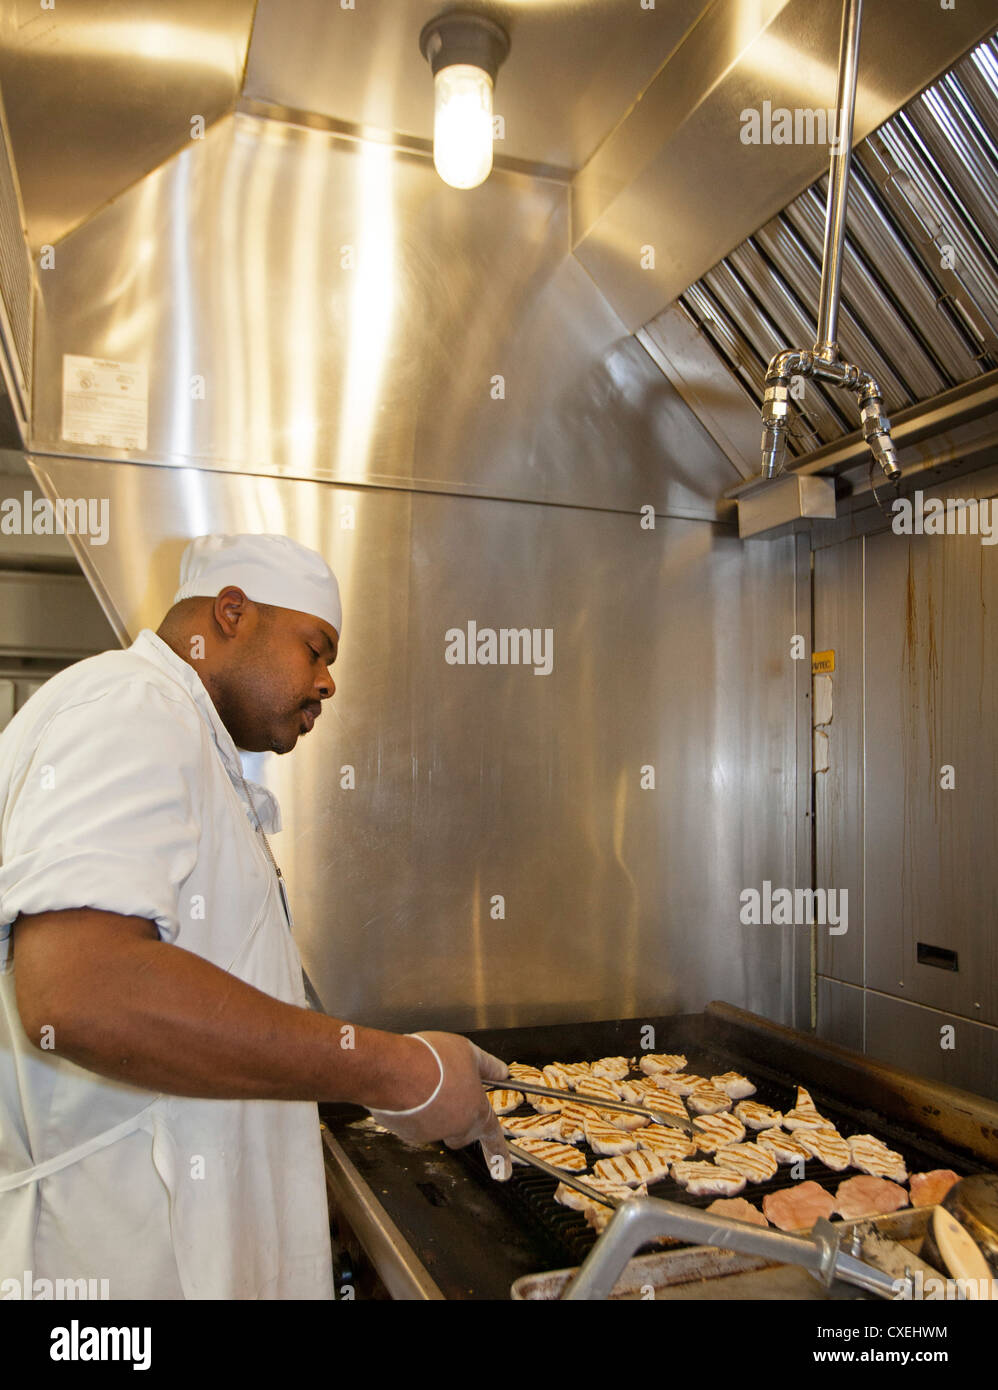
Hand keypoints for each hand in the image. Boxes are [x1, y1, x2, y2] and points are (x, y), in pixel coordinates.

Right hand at [369, 1031, 511, 1179]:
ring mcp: (429, 1133)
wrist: (396, 1070)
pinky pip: (412, 1121)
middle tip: (448, 1093)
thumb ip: (487, 1066)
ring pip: (434, 1124)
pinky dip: (411, 1108)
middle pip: (461, 1132)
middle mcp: (455, 1128)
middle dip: (457, 1119)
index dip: (499, 1153)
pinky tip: (406, 1088)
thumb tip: (501, 1071)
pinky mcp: (406, 1133)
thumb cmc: (433, 1060)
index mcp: (475, 1112)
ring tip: (423, 1079)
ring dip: (432, 1108)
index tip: (504, 1172)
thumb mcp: (468, 1052)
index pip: (493, 1137)